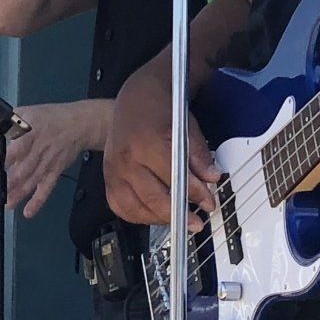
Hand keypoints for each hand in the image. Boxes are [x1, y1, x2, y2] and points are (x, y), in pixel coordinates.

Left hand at [5, 101, 107, 217]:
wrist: (79, 124)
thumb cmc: (52, 118)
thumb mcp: (28, 112)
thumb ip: (9, 121)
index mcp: (31, 134)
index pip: (17, 148)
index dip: (6, 159)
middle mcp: (39, 150)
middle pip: (24, 169)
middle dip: (10, 182)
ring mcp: (48, 163)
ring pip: (32, 181)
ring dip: (20, 194)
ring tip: (7, 204)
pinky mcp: (55, 171)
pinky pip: (46, 188)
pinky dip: (38, 200)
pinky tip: (29, 211)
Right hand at [103, 69, 216, 230]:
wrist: (133, 98)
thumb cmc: (161, 109)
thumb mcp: (187, 126)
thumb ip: (198, 155)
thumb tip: (211, 178)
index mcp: (147, 141)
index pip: (174, 177)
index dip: (194, 193)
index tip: (208, 203)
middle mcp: (126, 158)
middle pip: (153, 197)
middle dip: (179, 213)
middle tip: (196, 222)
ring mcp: (114, 170)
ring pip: (136, 208)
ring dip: (160, 219)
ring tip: (179, 219)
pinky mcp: (107, 178)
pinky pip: (121, 207)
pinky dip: (139, 216)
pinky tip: (156, 215)